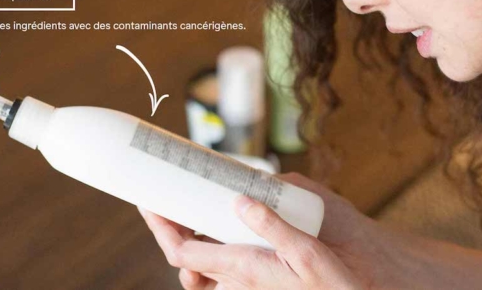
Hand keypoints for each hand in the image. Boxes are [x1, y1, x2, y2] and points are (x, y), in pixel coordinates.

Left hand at [137, 172, 375, 288]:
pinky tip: (217, 227)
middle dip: (170, 230)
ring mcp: (242, 285)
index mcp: (241, 269)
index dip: (160, 227)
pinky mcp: (253, 282)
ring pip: (200, 266)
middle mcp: (235, 281)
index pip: (182, 252)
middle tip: (161, 200)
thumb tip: (241, 201)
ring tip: (187, 212)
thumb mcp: (307, 253)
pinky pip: (219, 269)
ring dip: (190, 242)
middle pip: (185, 258)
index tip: (147, 202)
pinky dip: (209, 250)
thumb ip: (273, 226)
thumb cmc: (333, 282)